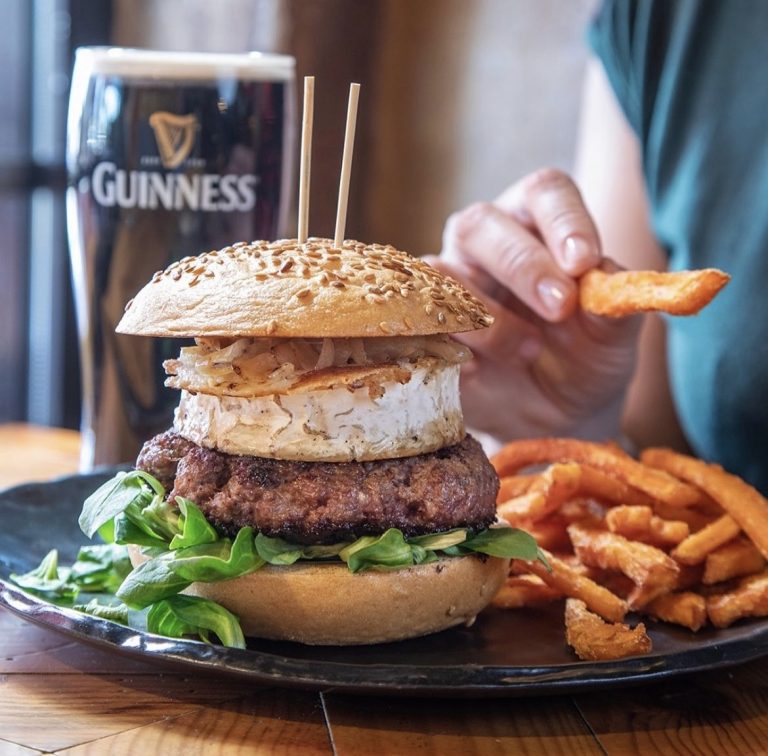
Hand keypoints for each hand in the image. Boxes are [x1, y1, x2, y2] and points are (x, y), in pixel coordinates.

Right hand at [430, 169, 640, 442]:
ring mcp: (446, 282)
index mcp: (536, 223)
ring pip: (444, 274)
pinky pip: (419, 323)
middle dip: (522, 265)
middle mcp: (484, 242)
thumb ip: (613, 302)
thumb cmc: (584, 357)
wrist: (554, 413)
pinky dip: (454, 346)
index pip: (544, 193)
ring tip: (531, 351)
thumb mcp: (611, 335)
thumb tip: (607, 277)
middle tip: (559, 306)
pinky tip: (481, 370)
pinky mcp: (424, 325)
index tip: (584, 262)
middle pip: (481, 223)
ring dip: (491, 318)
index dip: (563, 220)